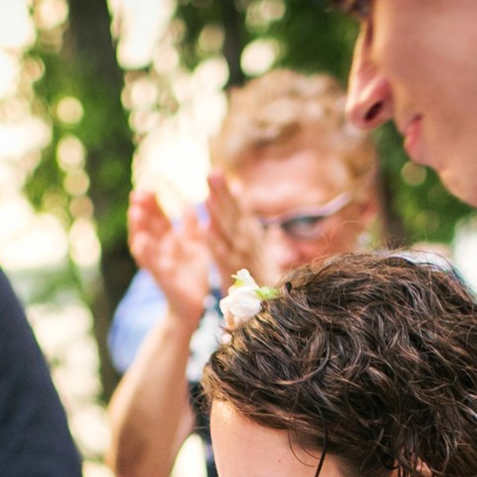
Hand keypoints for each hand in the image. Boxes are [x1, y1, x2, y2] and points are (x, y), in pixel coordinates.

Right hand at [129, 187, 216, 322]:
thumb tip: (188, 205)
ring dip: (138, 229)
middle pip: (148, 226)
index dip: (152, 203)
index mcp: (169, 239)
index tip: (148, 187)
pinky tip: (140, 242)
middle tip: (137, 194)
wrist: (195, 304)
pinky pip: (151, 265)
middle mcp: (160, 249)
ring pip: (144, 244)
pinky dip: (145, 254)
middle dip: (142, 211)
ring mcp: (158, 263)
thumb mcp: (197, 246)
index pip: (158, 216)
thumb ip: (192, 228)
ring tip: (135, 213)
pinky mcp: (161, 278)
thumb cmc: (194, 274)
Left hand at [203, 166, 267, 286]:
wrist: (274, 305)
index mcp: (250, 234)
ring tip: (207, 195)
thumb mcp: (257, 248)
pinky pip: (221, 255)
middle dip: (223, 194)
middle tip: (213, 172)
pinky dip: (213, 241)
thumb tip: (250, 200)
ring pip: (228, 231)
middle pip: (233, 214)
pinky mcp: (233, 273)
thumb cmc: (263, 276)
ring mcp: (241, 256)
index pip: (238, 209)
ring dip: (218, 213)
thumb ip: (252, 224)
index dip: (228, 192)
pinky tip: (203, 227)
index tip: (218, 172)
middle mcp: (247, 242)